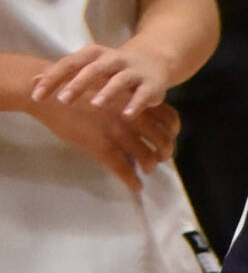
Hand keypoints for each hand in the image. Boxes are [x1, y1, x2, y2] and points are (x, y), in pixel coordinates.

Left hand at [31, 40, 170, 121]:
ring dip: (108, 92)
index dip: (52, 79)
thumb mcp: (87, 66)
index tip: (37, 95)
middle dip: (78, 83)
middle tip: (63, 99)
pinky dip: (134, 105)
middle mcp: (113, 59)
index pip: (69, 64)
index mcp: (93, 54)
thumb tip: (33, 81)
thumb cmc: (112, 69)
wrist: (153, 61)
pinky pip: (142, 95)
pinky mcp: (151, 84)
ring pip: (119, 80)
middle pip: (93, 69)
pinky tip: (125, 116)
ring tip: (96, 105)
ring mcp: (133, 71)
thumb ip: (63, 74)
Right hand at [33, 89, 178, 192]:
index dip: (173, 132)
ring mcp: (118, 133)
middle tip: (158, 158)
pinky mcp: (102, 147)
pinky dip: (133, 181)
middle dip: (164, 153)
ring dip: (149, 167)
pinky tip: (135, 185)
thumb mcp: (109, 87)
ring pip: (147, 158)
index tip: (169, 138)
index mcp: (135, 101)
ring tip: (145, 171)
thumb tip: (137, 114)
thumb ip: (126, 100)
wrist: (49, 93)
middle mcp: (132, 117)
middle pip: (163, 141)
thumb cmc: (76, 87)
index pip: (170, 118)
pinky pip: (124, 170)